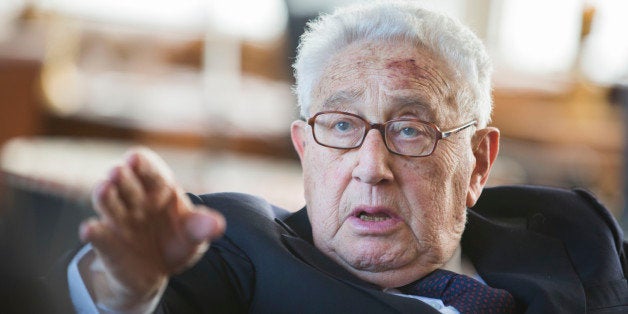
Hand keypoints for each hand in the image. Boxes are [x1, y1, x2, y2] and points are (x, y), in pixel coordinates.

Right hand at [79, 148, 225, 310]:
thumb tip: (218, 225)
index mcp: (158, 189)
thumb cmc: (176, 241)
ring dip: (105, 196)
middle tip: (118, 172)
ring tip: (103, 188)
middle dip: (122, 176)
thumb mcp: (194, 234)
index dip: (142, 163)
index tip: (135, 158)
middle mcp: (135, 200)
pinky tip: (89, 230)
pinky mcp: (108, 244)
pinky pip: (100, 237)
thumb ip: (202, 227)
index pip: (149, 170)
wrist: (156, 271)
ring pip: (109, 204)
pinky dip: (95, 233)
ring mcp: (119, 221)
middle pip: (126, 183)